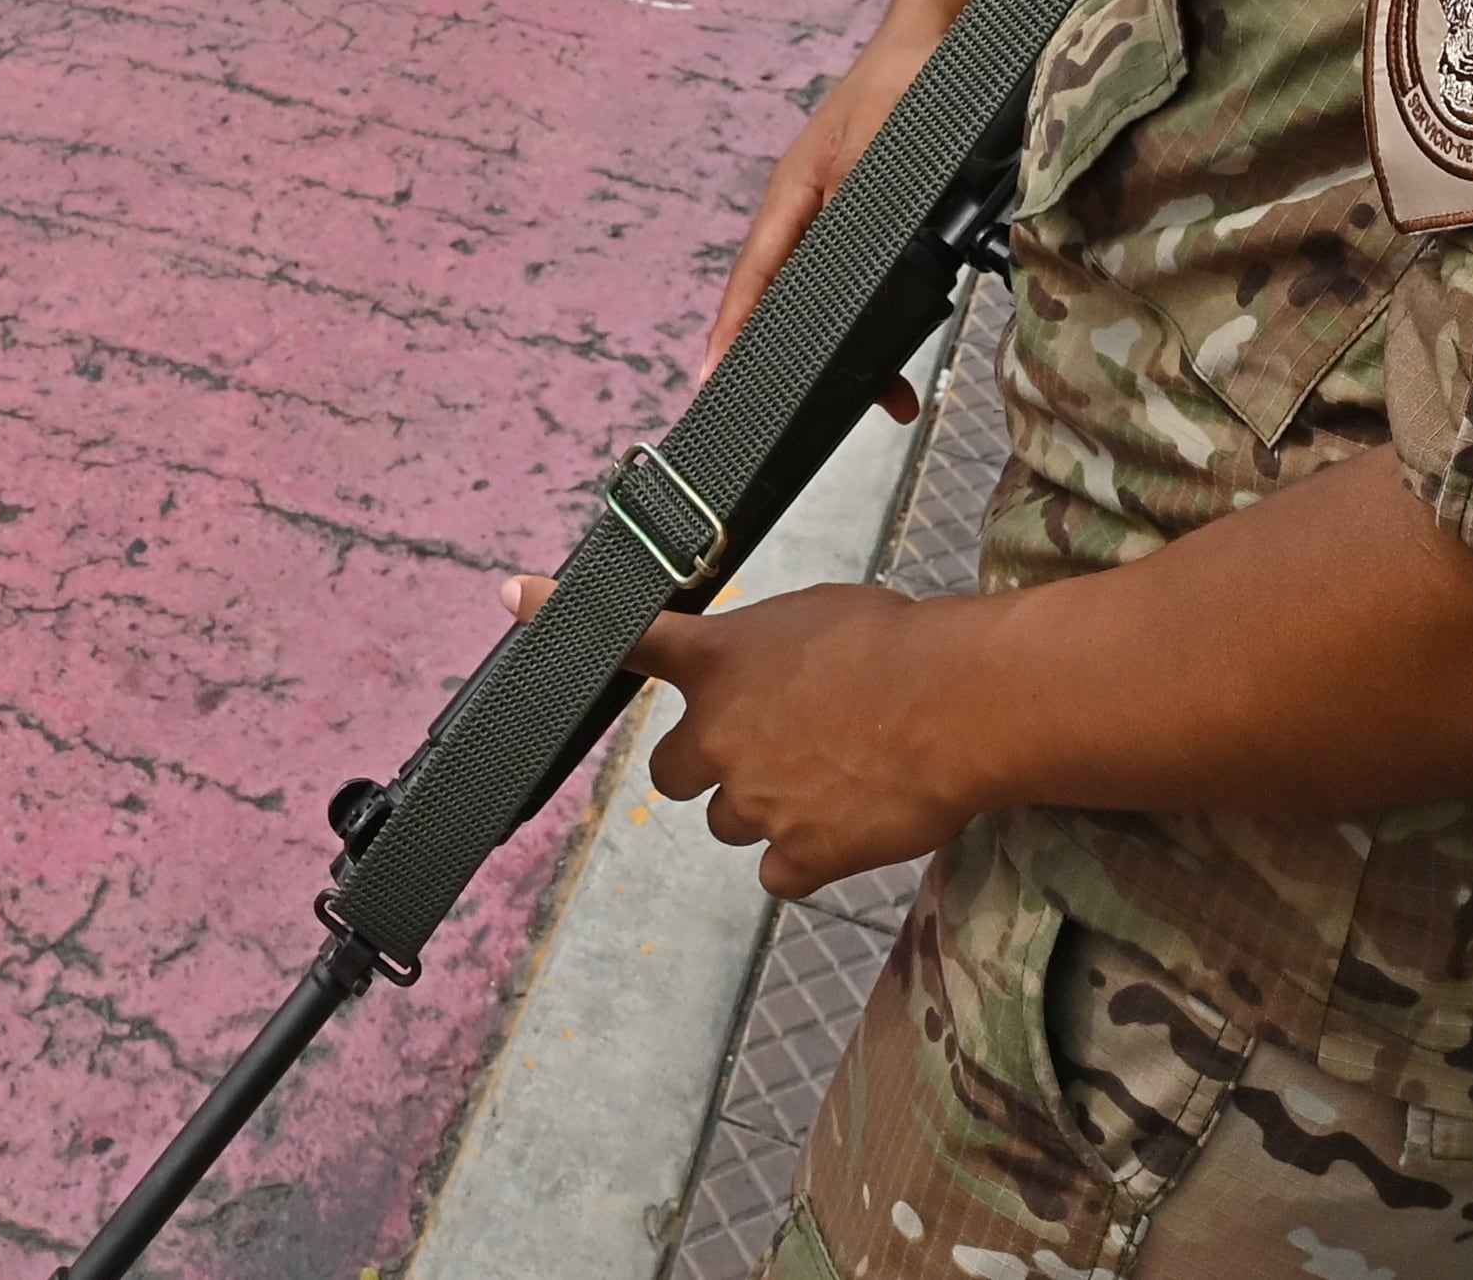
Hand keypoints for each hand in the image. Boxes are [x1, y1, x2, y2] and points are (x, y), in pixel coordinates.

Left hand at [500, 574, 978, 898]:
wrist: (956, 704)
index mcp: (717, 664)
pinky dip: (807, 858)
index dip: (560, 614)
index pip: (627, 641)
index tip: (516, 598)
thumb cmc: (900, 645)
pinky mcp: (796, 857)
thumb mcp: (816, 617)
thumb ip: (768, 651)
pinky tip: (848, 824)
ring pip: (730, 823)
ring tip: (834, 777)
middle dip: (710, 767)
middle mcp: (717, 737)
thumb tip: (774, 674)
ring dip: (766, 809)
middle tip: (771, 751)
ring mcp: (751, 803)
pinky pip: (779, 873)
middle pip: (673, 775)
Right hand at [707, 25, 948, 382]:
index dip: (732, 329)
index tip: (711, 379)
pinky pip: (866, 275)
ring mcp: (843, 209)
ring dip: (858, 343)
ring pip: (832, 292)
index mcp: (796, 191)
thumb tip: (831, 269)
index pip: (754, 274)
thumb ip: (855, 206)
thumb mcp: (881, 145)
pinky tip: (908, 335)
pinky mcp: (879, 210)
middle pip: (787, 295)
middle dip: (796, 356)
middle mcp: (813, 206)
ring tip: (889, 394)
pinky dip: (883, 313)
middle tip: (816, 413)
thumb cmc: (905, 79)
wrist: (947, 33)